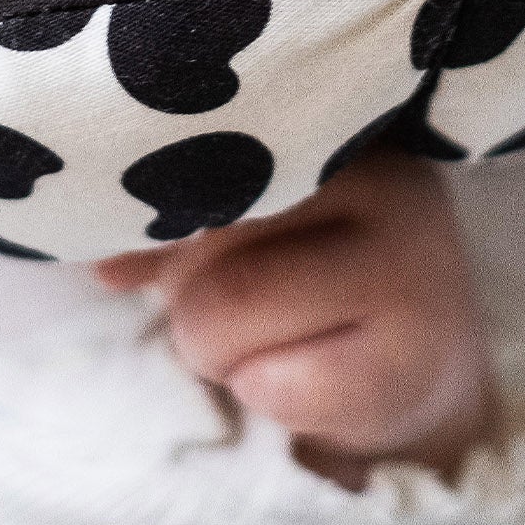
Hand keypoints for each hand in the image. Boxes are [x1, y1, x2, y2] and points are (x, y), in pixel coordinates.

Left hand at [98, 147, 491, 489]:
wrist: (424, 368)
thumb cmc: (311, 279)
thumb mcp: (244, 229)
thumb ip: (170, 225)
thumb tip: (101, 261)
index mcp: (333, 128)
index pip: (206, 153)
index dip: (161, 214)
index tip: (159, 253)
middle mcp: (383, 180)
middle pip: (202, 233)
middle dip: (186, 291)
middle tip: (229, 306)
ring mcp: (407, 267)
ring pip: (221, 311)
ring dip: (216, 350)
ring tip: (263, 343)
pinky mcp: (411, 362)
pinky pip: (272, 387)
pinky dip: (262, 396)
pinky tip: (305, 381)